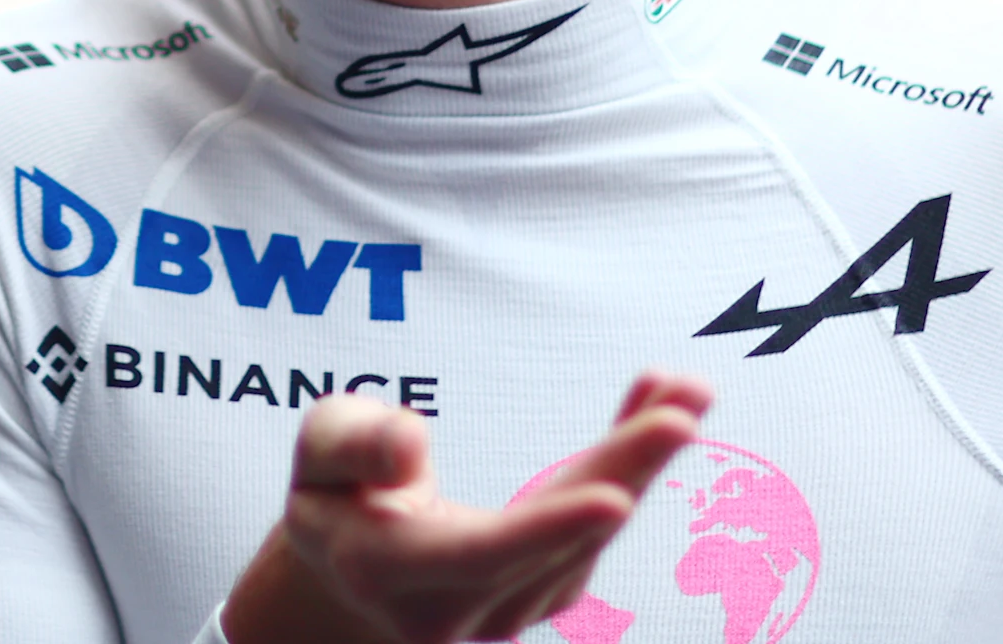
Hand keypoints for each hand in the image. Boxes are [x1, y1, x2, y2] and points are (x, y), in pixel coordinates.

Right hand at [221, 369, 711, 643]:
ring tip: (681, 387)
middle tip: (682, 407)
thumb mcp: (319, 448)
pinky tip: (654, 412)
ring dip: (639, 460)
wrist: (348, 570)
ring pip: (587, 538)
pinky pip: (593, 533)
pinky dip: (628, 471)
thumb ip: (355, 444)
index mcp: (389, 570)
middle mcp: (451, 611)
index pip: (482, 555)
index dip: (549, 526)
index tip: (616, 497)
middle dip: (625, 470)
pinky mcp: (540, 597)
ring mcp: (501, 615)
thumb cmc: (334, 490)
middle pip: (555, 541)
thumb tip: (410, 446)